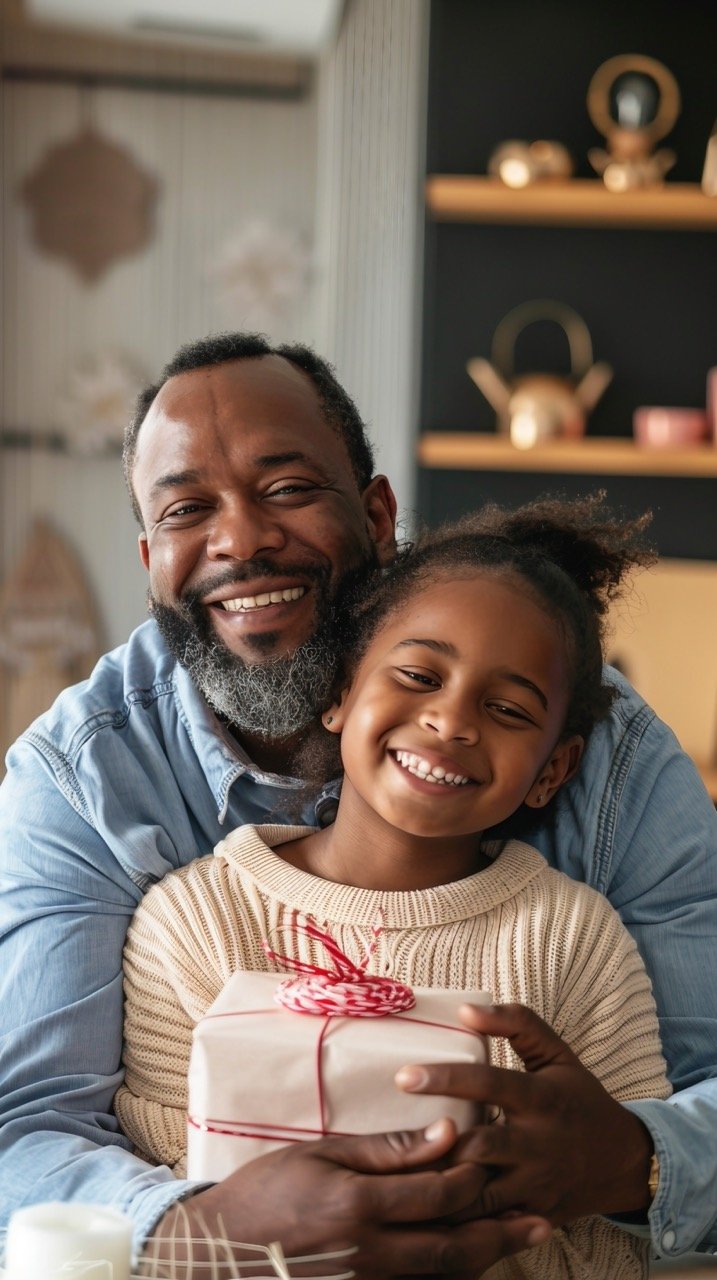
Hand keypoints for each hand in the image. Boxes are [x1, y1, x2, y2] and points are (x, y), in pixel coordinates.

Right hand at [147, 1119, 550, 1277]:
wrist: (219, 1255)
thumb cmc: (265, 1193)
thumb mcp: (320, 1155)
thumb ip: (385, 1149)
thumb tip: (444, 1133)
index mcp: (361, 1206)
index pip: (440, 1193)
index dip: (472, 1172)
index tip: (492, 1149)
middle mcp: (372, 1252)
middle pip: (456, 1246)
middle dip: (502, 1231)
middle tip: (541, 1219)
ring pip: (445, 1276)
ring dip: (488, 1258)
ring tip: (522, 1239)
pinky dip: (452, 1278)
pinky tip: (472, 1262)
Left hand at [395, 1002, 653, 1226]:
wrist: (623, 1162)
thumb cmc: (580, 1099)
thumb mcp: (557, 1053)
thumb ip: (516, 1023)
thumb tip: (465, 1008)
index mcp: (541, 1099)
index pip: (488, 1085)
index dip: (445, 1079)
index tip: (403, 1076)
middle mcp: (538, 1145)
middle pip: (479, 1147)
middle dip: (434, 1145)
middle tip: (387, 1138)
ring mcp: (535, 1186)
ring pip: (479, 1195)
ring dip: (439, 1188)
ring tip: (395, 1177)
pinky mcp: (531, 1216)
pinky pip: (488, 1226)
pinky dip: (457, 1223)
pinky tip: (422, 1214)